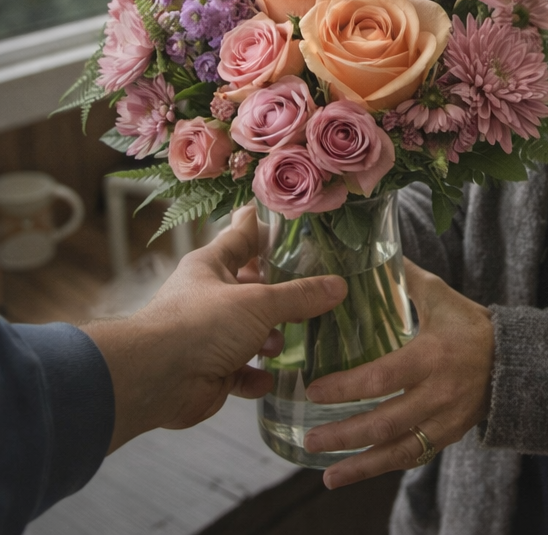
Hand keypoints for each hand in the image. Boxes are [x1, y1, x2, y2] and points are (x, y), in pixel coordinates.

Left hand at [85, 203, 346, 452]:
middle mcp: (208, 296)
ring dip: (269, 337)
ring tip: (287, 340)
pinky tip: (269, 378)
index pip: (242, 236)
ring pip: (246, 331)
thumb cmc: (201, 323)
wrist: (154, 380)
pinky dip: (255, 375)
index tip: (289, 220)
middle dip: (278, 293)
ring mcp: (207, 335)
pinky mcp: (208, 370)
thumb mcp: (259, 302)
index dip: (265, 227)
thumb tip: (339, 286)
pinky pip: (239, 371)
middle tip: (311, 291)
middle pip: (249, 286)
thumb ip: (300, 295)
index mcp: (212, 266)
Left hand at [302, 259, 493, 488]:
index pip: (383, 376)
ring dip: (360, 465)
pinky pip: (412, 457)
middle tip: (310, 438)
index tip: (315, 390)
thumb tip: (376, 252)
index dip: (347, 387)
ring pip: (398, 449)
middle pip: (385, 421)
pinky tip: (356, 473)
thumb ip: (407, 279)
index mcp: (432, 355)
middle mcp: (438, 392)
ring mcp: (445, 420)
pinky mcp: (449, 437)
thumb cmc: (471, 325)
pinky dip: (382, 467)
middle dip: (344, 434)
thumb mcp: (441, 296)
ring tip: (328, 475)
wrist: (514, 361)